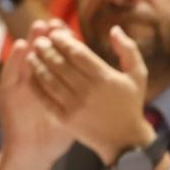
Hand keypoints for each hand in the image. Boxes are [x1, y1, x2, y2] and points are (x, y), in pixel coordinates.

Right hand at [0, 22, 75, 163]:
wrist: (34, 150)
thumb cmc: (57, 133)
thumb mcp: (74, 112)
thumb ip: (86, 92)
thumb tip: (98, 77)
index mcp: (54, 80)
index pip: (59, 54)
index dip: (63, 41)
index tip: (67, 28)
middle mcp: (35, 77)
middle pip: (41, 50)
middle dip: (46, 36)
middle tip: (51, 23)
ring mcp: (21, 84)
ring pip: (26, 57)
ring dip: (31, 42)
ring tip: (38, 28)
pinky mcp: (9, 91)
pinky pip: (12, 73)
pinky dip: (16, 60)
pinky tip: (22, 48)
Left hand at [29, 25, 153, 165]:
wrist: (125, 141)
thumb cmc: (131, 104)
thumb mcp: (138, 75)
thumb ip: (129, 49)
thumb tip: (115, 28)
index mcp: (105, 78)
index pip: (78, 53)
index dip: (63, 41)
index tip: (55, 34)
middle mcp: (89, 91)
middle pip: (61, 64)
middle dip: (46, 49)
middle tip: (39, 41)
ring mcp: (75, 105)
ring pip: (50, 80)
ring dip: (38, 65)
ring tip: (31, 54)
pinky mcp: (66, 118)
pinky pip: (46, 98)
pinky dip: (37, 85)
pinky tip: (31, 75)